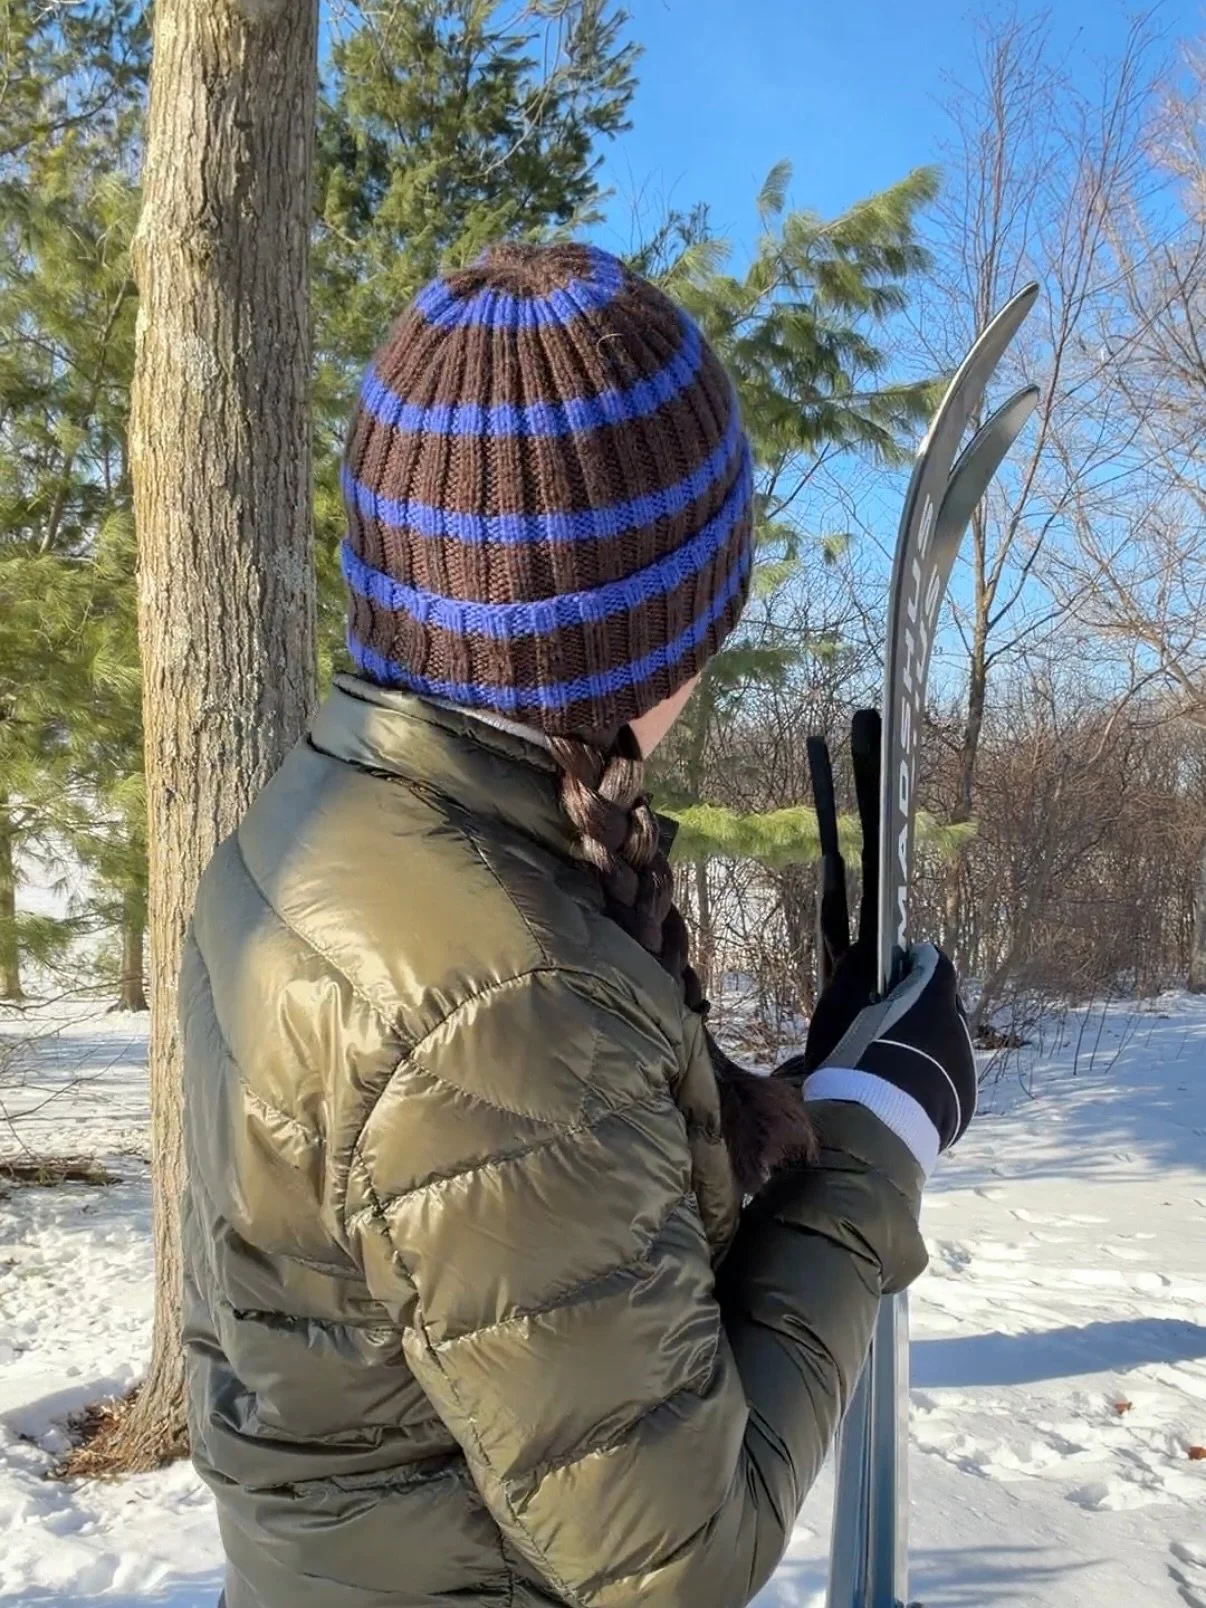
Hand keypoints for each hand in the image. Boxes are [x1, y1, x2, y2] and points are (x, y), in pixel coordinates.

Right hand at [804, 943, 976, 1156]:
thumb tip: (868, 946)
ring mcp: (965, 1068)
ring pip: (946, 1041)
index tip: (890, 972)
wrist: (872, 1133)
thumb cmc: (852, 1061)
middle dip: (918, 1004)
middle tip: (882, 1018)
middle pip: (943, 1003)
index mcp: (934, 1000)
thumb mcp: (839, 1007)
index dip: (912, 962)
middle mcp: (959, 1030)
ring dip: (924, 1042)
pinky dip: (929, 1076)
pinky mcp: (964, 1103)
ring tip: (887, 1061)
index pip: (935, 962)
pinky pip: (947, 1077)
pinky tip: (899, 1091)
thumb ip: (856, 968)